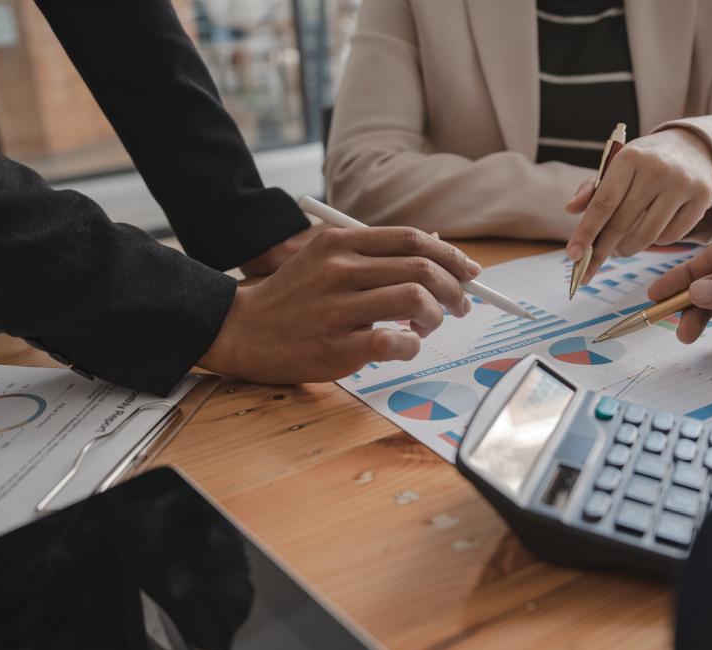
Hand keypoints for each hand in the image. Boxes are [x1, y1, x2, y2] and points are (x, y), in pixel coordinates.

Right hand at [200, 227, 479, 382]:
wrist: (242, 329)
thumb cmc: (294, 297)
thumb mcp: (326, 258)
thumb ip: (375, 253)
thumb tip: (437, 248)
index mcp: (341, 243)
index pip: (412, 240)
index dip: (451, 257)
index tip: (470, 273)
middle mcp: (341, 269)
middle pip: (421, 268)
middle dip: (454, 289)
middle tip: (459, 306)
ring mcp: (338, 308)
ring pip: (415, 300)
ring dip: (435, 317)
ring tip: (427, 328)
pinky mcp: (336, 346)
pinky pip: (395, 342)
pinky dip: (412, 347)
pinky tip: (405, 348)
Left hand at [565, 128, 711, 283]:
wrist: (692, 147)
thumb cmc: (645, 162)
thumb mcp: (618, 165)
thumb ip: (593, 188)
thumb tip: (570, 210)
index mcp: (630, 158)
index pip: (603, 203)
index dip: (586, 233)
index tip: (573, 256)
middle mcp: (657, 169)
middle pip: (622, 224)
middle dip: (602, 251)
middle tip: (589, 267)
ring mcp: (682, 183)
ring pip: (647, 236)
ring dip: (627, 250)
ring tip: (619, 249)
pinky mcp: (702, 198)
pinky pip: (670, 237)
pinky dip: (654, 243)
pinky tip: (648, 235)